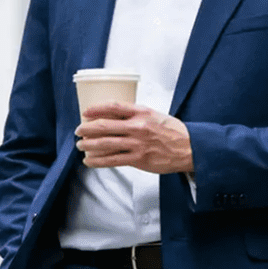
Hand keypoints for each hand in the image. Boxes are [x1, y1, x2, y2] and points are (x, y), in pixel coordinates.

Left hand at [75, 101, 192, 173]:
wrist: (189, 148)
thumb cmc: (171, 130)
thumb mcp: (153, 115)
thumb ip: (134, 115)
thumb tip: (111, 116)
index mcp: (142, 112)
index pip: (114, 107)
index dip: (96, 108)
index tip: (85, 111)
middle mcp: (138, 127)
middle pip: (105, 126)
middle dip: (87, 129)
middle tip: (78, 131)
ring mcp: (137, 144)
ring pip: (106, 144)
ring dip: (89, 145)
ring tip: (80, 146)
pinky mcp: (138, 159)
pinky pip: (113, 160)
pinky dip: (98, 161)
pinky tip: (90, 161)